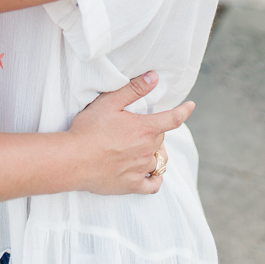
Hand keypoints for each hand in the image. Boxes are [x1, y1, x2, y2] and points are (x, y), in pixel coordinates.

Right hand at [66, 72, 194, 194]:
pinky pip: (154, 184)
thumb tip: (154, 77)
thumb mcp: (108, 102)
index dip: (184, 111)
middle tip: (137, 127)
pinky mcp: (133, 185)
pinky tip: (150, 174)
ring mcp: (142, 169)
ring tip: (143, 149)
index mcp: (145, 129)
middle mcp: (148, 150)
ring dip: (155, 153)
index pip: (173, 118)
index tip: (190, 106)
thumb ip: (133, 89)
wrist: (74, 159)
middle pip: (161, 138)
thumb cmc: (89, 129)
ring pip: (159, 160)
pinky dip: (155, 178)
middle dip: (154, 131)